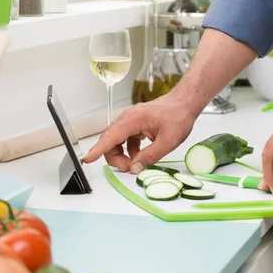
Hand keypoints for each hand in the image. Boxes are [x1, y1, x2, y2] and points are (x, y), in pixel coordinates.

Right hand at [82, 94, 197, 173]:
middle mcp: (127, 118)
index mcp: (133, 119)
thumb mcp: (168, 141)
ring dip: (121, 155)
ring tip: (136, 164)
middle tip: (130, 168)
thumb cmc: (178, 116)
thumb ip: (150, 156)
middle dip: (115, 158)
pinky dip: (128, 151)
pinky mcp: (134, 125)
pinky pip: (124, 140)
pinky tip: (139, 156)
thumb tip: (135, 168)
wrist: (184, 103)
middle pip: (109, 141)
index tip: (87, 159)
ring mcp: (130, 121)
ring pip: (115, 141)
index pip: (110, 137)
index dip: (97, 150)